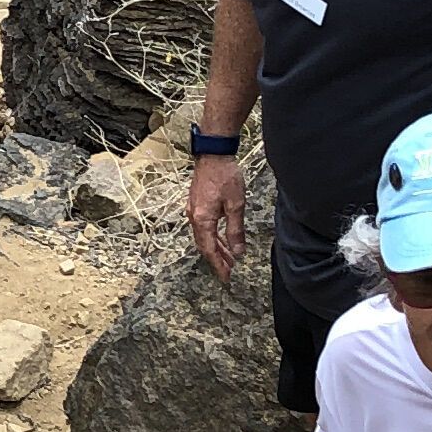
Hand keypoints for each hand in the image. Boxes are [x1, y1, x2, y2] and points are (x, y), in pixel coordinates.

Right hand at [186, 150, 245, 278]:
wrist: (213, 154)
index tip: (226, 277)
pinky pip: (203, 226)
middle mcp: (194, 217)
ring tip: (228, 257)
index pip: (210, 250)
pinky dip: (213, 236)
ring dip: (216, 248)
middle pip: (205, 245)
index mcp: (202, 220)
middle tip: (228, 271)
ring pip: (204, 236)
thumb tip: (237, 251)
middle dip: (217, 259)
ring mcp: (193, 210)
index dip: (219, 265)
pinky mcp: (197, 203)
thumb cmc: (224, 176)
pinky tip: (222, 237)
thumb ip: (235, 230)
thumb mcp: (235, 205)